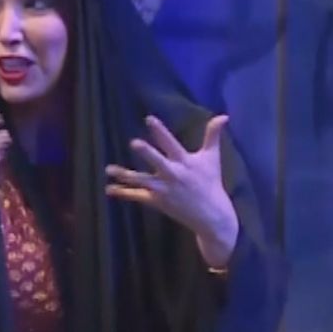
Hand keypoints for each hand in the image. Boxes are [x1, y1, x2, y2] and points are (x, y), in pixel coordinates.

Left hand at [107, 115, 238, 265]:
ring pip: (142, 181)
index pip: (171, 143)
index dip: (160, 131)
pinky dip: (123, 193)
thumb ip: (213, 136)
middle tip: (134, 143)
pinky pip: (137, 196)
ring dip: (125, 175)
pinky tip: (109, 188)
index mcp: (185, 161)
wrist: (212, 215)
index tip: (149, 118)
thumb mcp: (212, 158)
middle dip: (148, 153)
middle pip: (158, 161)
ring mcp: (164, 189)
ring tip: (109, 169)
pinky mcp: (157, 201)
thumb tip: (223, 116)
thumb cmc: (210, 181)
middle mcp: (174, 174)